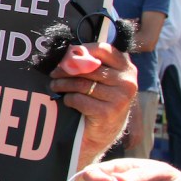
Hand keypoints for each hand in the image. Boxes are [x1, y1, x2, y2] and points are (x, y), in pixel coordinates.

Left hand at [48, 41, 137, 168]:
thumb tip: (70, 52)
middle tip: (53, 73)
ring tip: (55, 85)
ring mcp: (120, 98)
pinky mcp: (108, 112)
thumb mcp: (102, 79)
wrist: (105, 131)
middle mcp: (127, 82)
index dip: (81, 50)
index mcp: (126, 68)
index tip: (67, 56)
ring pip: (81, 84)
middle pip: (88, 68)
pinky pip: (79, 99)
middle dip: (66, 69)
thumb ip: (92, 63)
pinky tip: (68, 100)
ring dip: (62, 84)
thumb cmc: (100, 99)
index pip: (103, 50)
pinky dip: (69, 99)